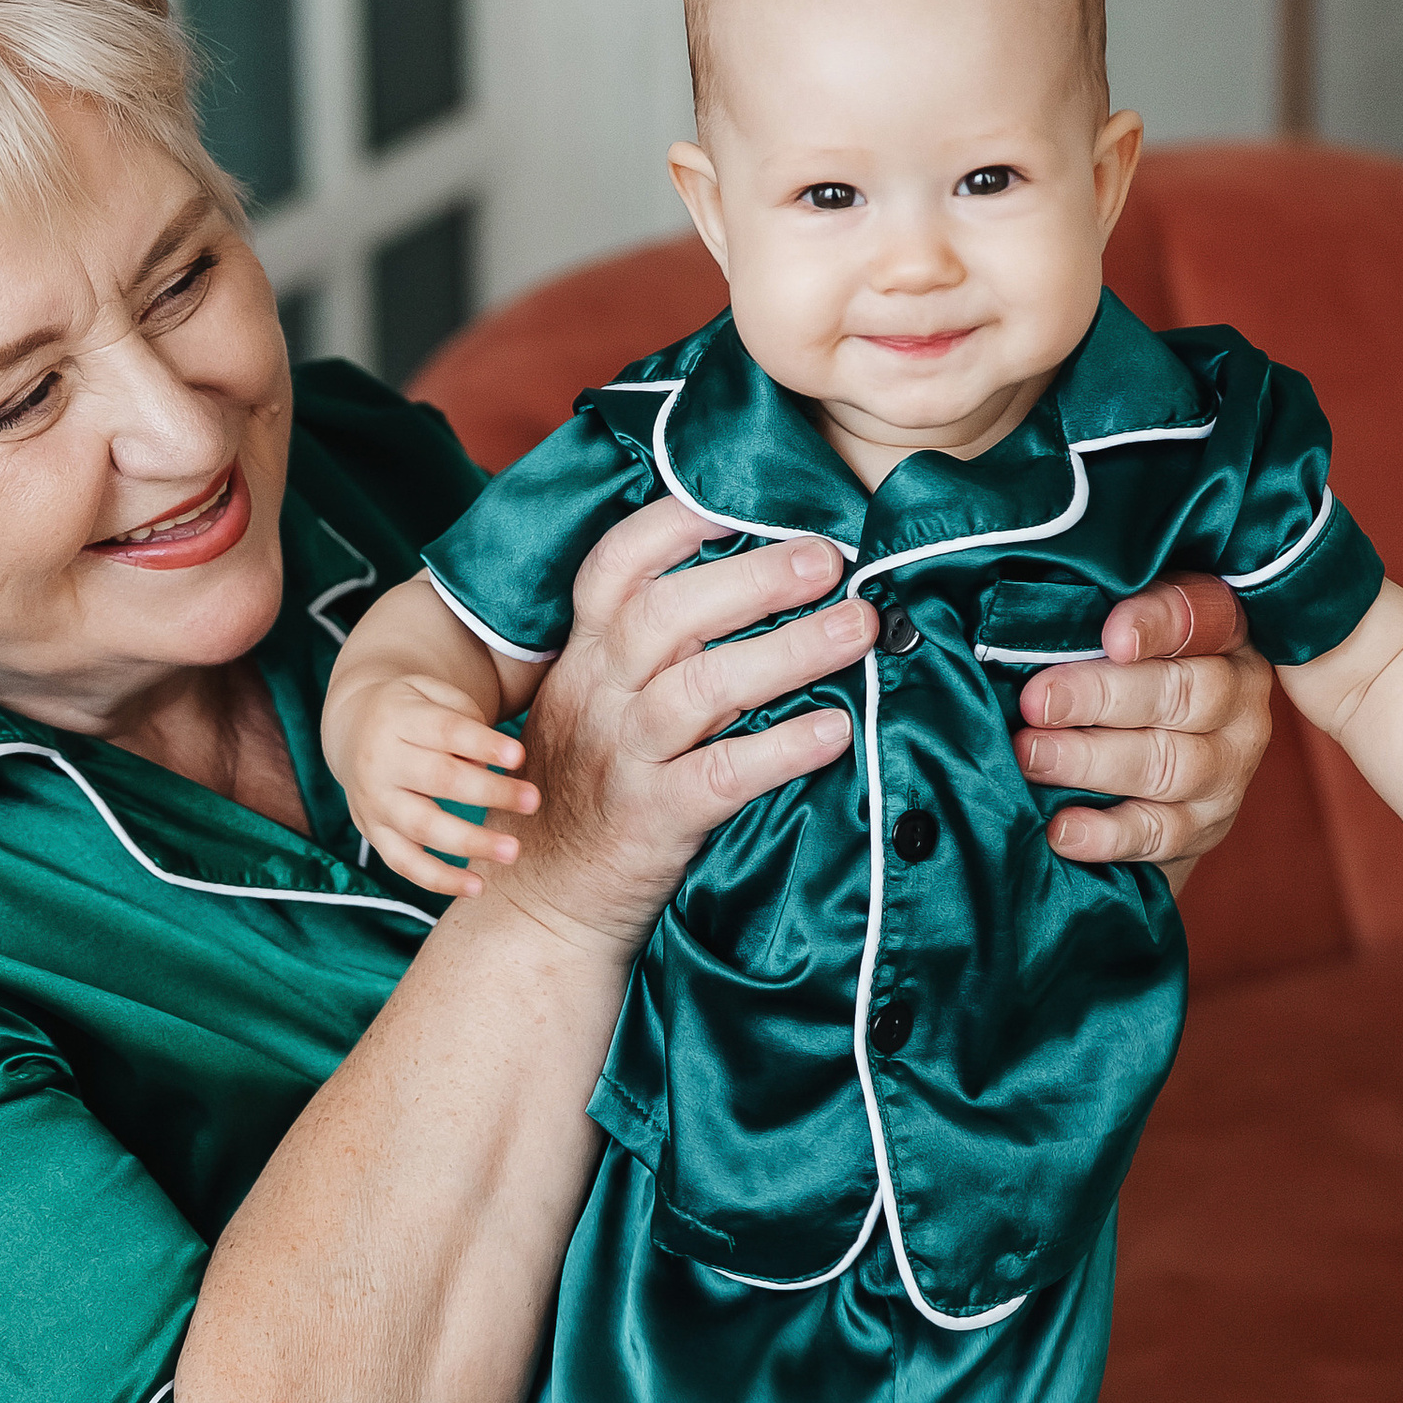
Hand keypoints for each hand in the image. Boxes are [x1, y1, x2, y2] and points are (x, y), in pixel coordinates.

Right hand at [340, 671, 541, 898]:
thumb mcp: (435, 696)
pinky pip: (404, 863)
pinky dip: (439, 880)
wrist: (353, 727)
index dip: (482, 744)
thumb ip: (466, 723)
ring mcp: (374, 801)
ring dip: (470, 842)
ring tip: (513, 851)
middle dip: (488, 792)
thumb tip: (493, 768)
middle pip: (438, 779)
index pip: (444, 730)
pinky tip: (478, 888)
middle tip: (534, 801)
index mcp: (399, 718)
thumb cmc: (416, 712)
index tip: (519, 756)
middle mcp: (380, 761)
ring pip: (422, 827)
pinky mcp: (373, 833)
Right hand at [505, 497, 877, 955]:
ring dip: (786, 651)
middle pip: (665, 613)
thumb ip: (651, 649)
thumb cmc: (590, 787)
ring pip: (699, 688)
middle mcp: (598, 695)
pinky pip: (719, 777)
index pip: (614, 568)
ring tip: (857, 627)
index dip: (674, 524)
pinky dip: (780, 750)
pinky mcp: (651, 820)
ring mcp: (621, 758)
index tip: (744, 502)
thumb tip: (753, 582)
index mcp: (585, 656)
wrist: (545, 900)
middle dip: (753, 577)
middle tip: (829, 559)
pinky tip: (835, 731)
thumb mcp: (598, 704)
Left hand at [1015, 574, 1270, 877]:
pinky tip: (1062, 828)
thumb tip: (1025, 620)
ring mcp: (1230, 766)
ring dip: (1094, 762)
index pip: (1201, 616)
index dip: (1158, 624)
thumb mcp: (1114, 632)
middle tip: (1036, 703)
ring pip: (1171, 766)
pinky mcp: (1207, 824)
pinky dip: (1109, 834)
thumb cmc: (1115, 676)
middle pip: (1184, 695)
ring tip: (1031, 757)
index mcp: (1222, 631)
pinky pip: (1162, 833)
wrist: (1147, 768)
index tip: (1110, 637)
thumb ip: (1093, 617)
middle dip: (1102, 698)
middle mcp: (1239, 696)